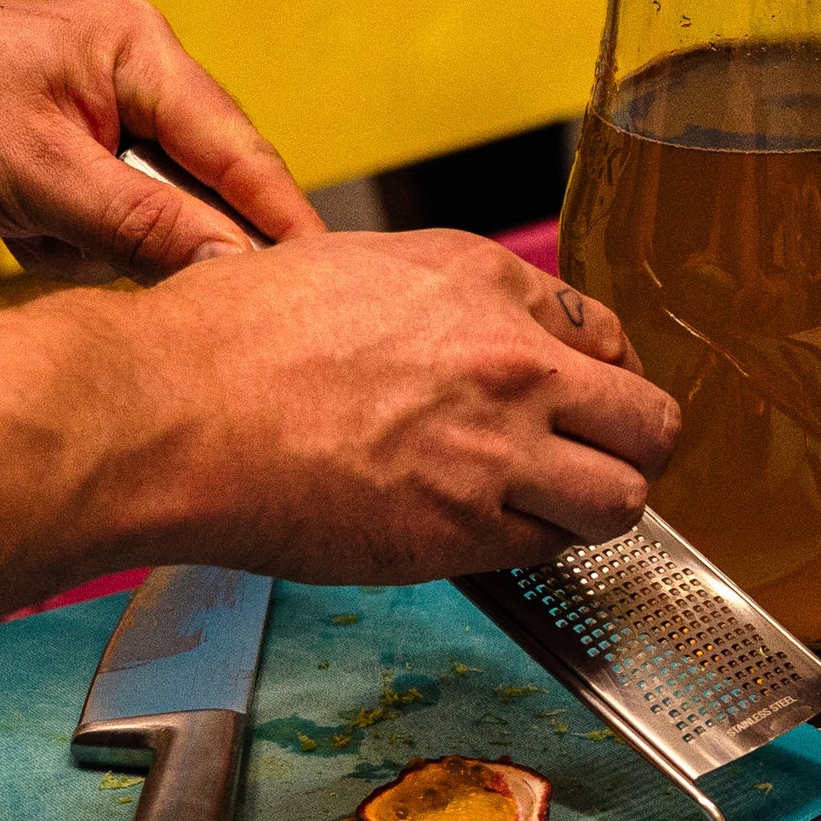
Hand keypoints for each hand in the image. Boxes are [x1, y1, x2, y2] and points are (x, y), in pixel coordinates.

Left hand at [0, 0, 321, 274]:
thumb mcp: (31, 171)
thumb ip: (141, 221)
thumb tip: (233, 269)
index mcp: (136, 49)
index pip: (239, 147)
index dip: (282, 222)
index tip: (326, 291)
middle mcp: (126, 84)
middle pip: (208, 190)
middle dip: (196, 251)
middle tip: (226, 322)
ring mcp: (90, 134)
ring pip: (159, 225)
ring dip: (124, 261)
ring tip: (78, 268)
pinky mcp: (56, 180)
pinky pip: (110, 241)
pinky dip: (79, 261)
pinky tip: (24, 251)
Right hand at [117, 231, 679, 579]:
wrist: (172, 411)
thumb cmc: (228, 341)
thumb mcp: (351, 269)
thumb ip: (435, 301)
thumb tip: (461, 333)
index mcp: (483, 279)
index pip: (608, 334)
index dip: (601, 378)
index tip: (583, 401)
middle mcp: (511, 360)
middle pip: (648, 419)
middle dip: (630, 446)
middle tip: (595, 462)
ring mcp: (495, 449)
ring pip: (622, 497)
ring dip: (596, 508)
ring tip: (553, 510)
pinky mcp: (462, 529)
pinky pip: (549, 550)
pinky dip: (531, 549)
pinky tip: (485, 531)